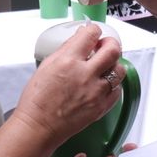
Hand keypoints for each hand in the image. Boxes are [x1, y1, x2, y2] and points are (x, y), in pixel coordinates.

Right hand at [9, 23, 123, 156]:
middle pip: (112, 50)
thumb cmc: (37, 100)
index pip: (90, 34)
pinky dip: (113, 85)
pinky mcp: (101, 107)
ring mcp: (95, 92)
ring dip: (113, 65)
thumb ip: (66, 49)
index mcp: (68, 61)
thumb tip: (80, 36)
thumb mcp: (46, 66)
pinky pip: (117, 91)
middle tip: (105, 46)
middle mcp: (85, 74)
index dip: (94, 30)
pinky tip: (103, 84)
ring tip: (104, 67)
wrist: (38, 126)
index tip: (94, 32)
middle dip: (110, 44)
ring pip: (119, 70)